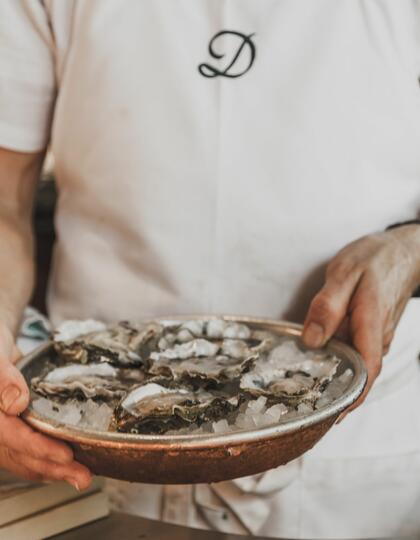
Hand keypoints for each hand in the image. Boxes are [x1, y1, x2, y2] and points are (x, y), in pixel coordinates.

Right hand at [0, 323, 91, 489]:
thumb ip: (3, 379)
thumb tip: (17, 403)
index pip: (10, 437)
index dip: (38, 448)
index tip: (65, 454)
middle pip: (19, 455)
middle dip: (52, 468)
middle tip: (82, 476)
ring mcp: (2, 430)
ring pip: (23, 458)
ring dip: (52, 470)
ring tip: (81, 476)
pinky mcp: (13, 430)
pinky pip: (25, 452)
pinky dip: (45, 461)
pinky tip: (65, 466)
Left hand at [302, 225, 419, 410]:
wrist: (401, 250)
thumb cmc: (373, 259)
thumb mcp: (344, 273)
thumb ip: (327, 306)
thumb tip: (312, 340)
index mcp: (371, 323)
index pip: (367, 369)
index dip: (351, 397)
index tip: (332, 416)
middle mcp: (379, 336)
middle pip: (360, 373)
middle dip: (337, 393)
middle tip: (307, 408)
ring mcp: (378, 336)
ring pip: (358, 363)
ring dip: (337, 377)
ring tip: (306, 390)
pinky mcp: (374, 332)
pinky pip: (357, 352)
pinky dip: (340, 360)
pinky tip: (319, 360)